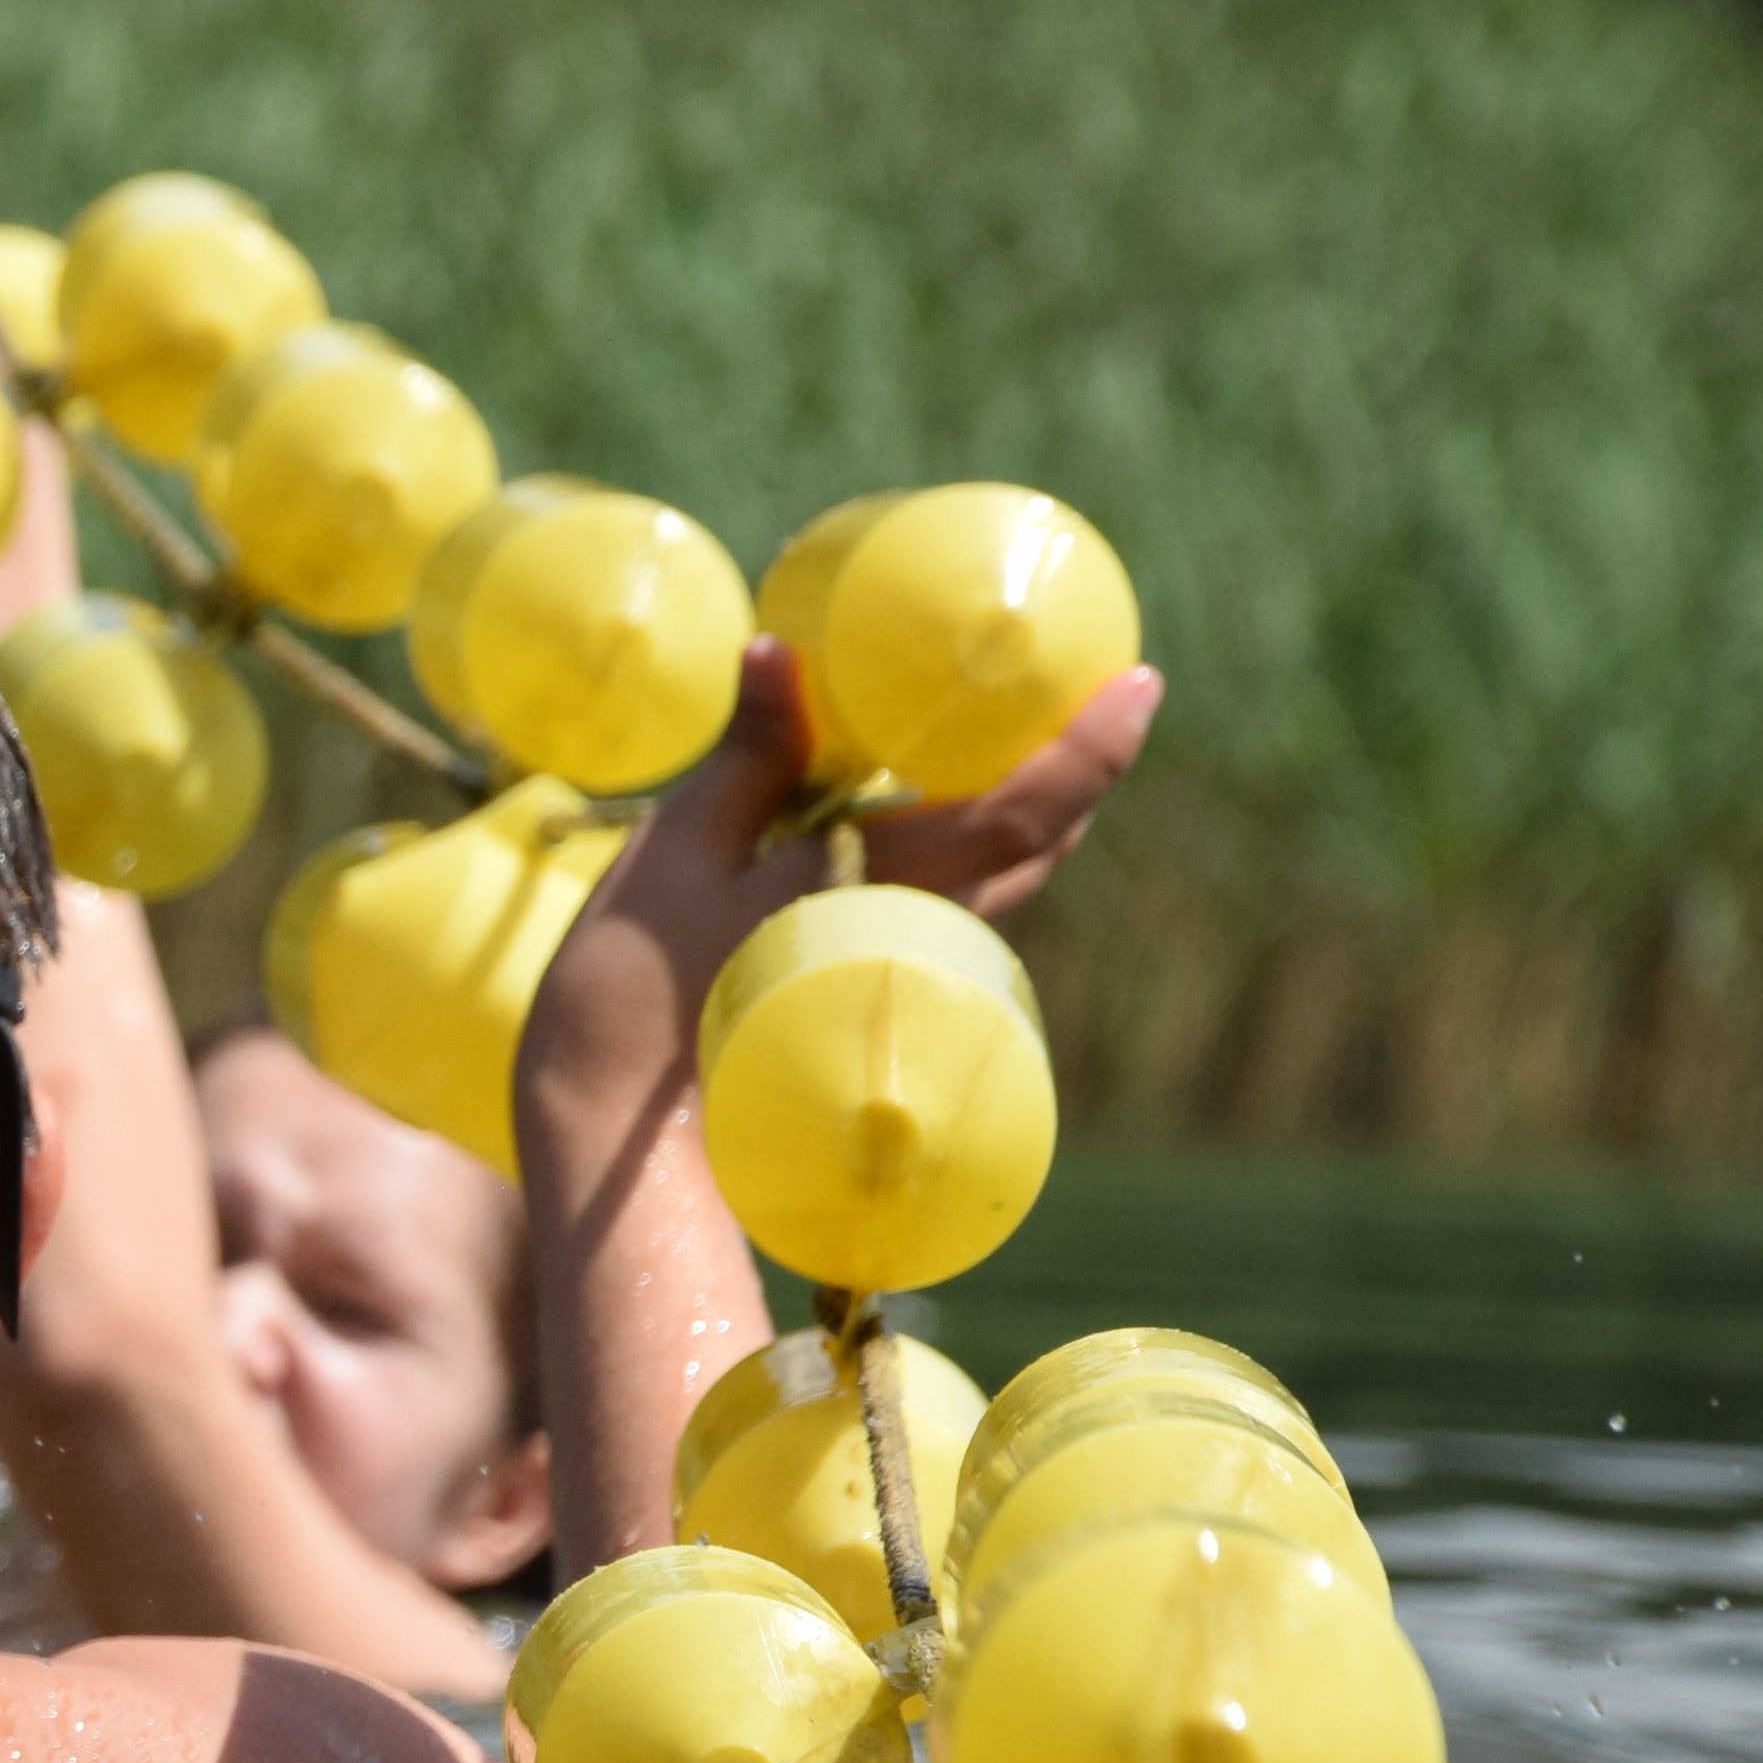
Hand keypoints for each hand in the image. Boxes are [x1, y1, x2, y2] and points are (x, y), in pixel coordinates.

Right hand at [525, 644, 1158, 1149]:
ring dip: (1035, 806)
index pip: (1024, 811)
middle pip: (1038, 842)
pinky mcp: (876, 977)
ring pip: (1006, 876)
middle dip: (1080, 767)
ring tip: (1028, 735)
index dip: (1093, 748)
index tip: (1141, 683)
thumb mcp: (681, 846)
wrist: (622, 1113)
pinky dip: (978, 841)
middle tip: (1096, 686)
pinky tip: (939, 806)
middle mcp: (922, 927)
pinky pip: (958, 896)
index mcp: (888, 883)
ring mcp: (907, 961)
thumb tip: (782, 648)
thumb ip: (752, 753)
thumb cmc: (640, 978)